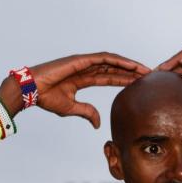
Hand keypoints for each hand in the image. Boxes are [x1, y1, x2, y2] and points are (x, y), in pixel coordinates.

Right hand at [0, 53, 150, 127]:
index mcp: (83, 79)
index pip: (110, 78)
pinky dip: (118, 60)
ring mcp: (83, 62)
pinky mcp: (80, 59)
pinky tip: (131, 65)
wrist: (32, 90)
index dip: (125, 80)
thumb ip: (87, 112)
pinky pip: (104, 59)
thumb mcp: (71, 108)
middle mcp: (86, 68)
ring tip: (146, 70)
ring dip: (130, 65)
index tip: (140, 85)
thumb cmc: (47, 98)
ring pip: (113, 62)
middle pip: (115, 69)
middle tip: (150, 76)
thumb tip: (98, 123)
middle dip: (132, 72)